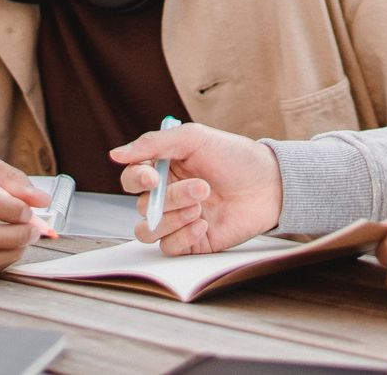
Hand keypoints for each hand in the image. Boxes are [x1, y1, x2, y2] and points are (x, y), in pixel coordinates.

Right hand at [110, 122, 281, 255]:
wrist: (271, 185)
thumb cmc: (236, 157)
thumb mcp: (195, 139)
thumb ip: (153, 144)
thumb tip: (115, 154)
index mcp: (165, 169)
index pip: (132, 178)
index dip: (136, 180)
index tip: (152, 178)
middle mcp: (168, 196)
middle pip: (143, 206)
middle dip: (171, 198)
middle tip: (202, 188)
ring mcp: (179, 220)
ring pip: (149, 230)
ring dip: (174, 219)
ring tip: (202, 206)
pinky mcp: (192, 241)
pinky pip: (169, 247)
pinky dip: (183, 236)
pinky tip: (205, 224)